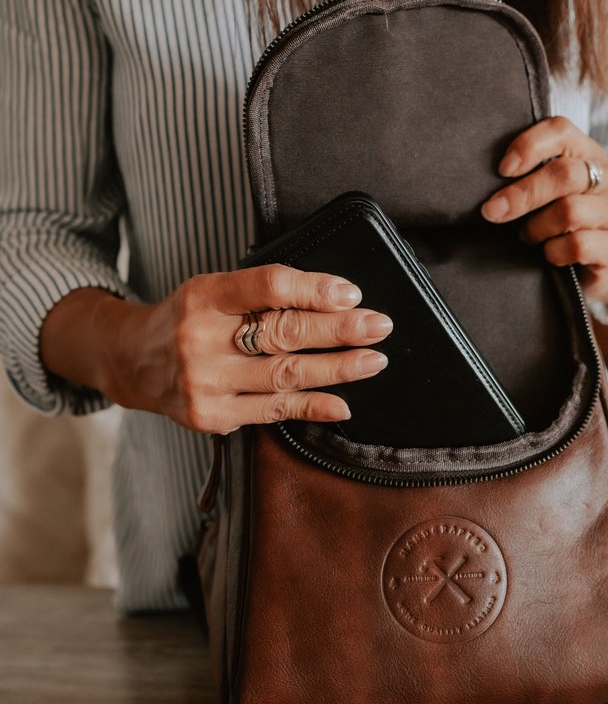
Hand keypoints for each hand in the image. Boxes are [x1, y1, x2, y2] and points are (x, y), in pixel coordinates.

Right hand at [42, 265, 391, 433]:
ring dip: (337, 369)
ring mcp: (205, 382)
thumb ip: (260, 293)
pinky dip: (312, 407)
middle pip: (282, 333)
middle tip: (378, 326)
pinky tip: (342, 404)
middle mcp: (201, 339)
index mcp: (204, 296)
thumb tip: (332, 300)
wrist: (133, 361)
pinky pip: (272, 412)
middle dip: (339, 330)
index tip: (350, 293)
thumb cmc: (187, 318)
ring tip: (373, 360)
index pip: (267, 286)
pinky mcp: (211, 416)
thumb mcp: (212, 289)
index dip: (313, 289)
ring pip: (285, 375)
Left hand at [480, 116, 607, 303]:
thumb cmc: (567, 217)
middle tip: (493, 211)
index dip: (528, 146)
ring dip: (537, 228)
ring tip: (528, 235)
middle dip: (522, 194)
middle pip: (563, 174)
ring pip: (569, 212)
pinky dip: (553, 252)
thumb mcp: (551, 190)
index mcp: (588, 153)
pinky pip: (578, 246)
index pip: (561, 130)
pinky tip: (549, 253)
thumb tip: (483, 181)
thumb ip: (529, 175)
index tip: (502, 169)